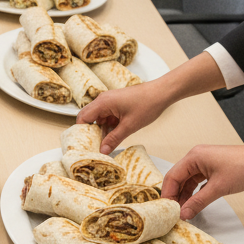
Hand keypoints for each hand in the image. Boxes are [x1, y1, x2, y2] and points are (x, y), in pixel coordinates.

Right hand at [76, 52, 228, 153]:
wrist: (162, 92)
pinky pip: (107, 116)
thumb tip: (103, 150)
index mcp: (103, 103)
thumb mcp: (129, 126)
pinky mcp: (117, 103)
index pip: (82, 118)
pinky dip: (109, 126)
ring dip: (101, 130)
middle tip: (94, 146)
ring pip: (99, 119)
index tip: (84, 144)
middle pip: (89, 118)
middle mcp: (103, 100)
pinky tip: (115, 135)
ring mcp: (110, 101)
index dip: (81, 132)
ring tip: (106, 144)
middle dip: (91, 133)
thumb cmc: (147, 104)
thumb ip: (114, 139)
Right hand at [161, 138, 243, 218]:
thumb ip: (198, 202)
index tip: (167, 209)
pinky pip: (196, 181)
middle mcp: (195, 157)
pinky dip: (194, 192)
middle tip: (174, 212)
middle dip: (175, 195)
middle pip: (177, 178)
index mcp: (194, 157)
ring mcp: (203, 162)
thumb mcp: (218, 188)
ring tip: (183, 210)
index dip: (168, 194)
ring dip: (184, 195)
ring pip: (187, 180)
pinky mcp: (211, 167)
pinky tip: (193, 202)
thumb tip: (184, 214)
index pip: (172, 176)